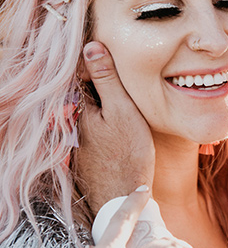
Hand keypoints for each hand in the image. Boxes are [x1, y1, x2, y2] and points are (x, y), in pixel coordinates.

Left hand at [77, 42, 154, 213]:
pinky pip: (98, 135)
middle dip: (106, 88)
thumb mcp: (123, 111)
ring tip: (130, 109)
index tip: (118, 60)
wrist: (123, 200)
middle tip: (128, 82)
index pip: (85, 76)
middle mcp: (76, 126)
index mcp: (82, 109)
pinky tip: (125, 136)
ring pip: (95, 117)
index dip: (101, 66)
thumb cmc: (129, 155)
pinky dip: (109, 130)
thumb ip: (107, 79)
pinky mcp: (89, 160)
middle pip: (90, 97)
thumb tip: (91, 46)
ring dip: (108, 110)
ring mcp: (81, 145)